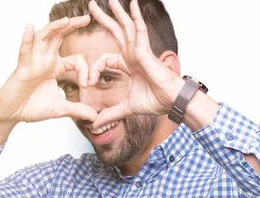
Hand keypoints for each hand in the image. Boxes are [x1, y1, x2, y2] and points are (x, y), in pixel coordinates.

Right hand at [0, 16, 97, 123]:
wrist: (12, 114)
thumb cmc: (32, 107)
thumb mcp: (60, 109)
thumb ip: (77, 110)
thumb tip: (94, 117)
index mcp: (55, 67)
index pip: (76, 60)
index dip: (85, 70)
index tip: (86, 85)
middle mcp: (45, 60)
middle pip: (60, 37)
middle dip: (72, 26)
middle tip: (87, 18)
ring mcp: (33, 61)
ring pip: (44, 38)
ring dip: (54, 28)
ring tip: (66, 20)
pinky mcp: (22, 67)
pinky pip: (24, 50)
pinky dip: (26, 39)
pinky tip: (29, 27)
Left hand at [88, 0, 182, 127]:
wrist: (171, 102)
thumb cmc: (156, 102)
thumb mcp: (126, 108)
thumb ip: (110, 114)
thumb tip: (94, 124)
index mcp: (129, 65)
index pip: (106, 59)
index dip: (94, 69)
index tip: (88, 83)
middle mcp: (134, 55)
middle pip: (117, 32)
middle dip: (104, 19)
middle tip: (92, 6)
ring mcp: (140, 51)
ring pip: (127, 27)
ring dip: (118, 12)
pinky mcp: (145, 52)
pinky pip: (139, 31)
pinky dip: (136, 17)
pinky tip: (133, 4)